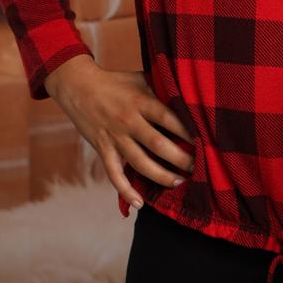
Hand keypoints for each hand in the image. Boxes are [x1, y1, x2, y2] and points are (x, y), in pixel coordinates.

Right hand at [46, 56, 195, 209]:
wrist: (78, 86)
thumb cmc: (115, 82)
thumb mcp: (140, 79)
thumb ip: (161, 90)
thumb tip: (189, 99)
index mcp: (141, 101)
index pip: (169, 119)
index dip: (187, 132)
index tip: (204, 142)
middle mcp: (128, 121)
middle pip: (158, 144)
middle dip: (180, 159)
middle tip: (198, 167)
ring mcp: (115, 137)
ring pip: (139, 162)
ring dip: (160, 176)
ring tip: (178, 182)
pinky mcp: (102, 149)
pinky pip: (114, 174)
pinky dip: (125, 190)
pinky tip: (140, 204)